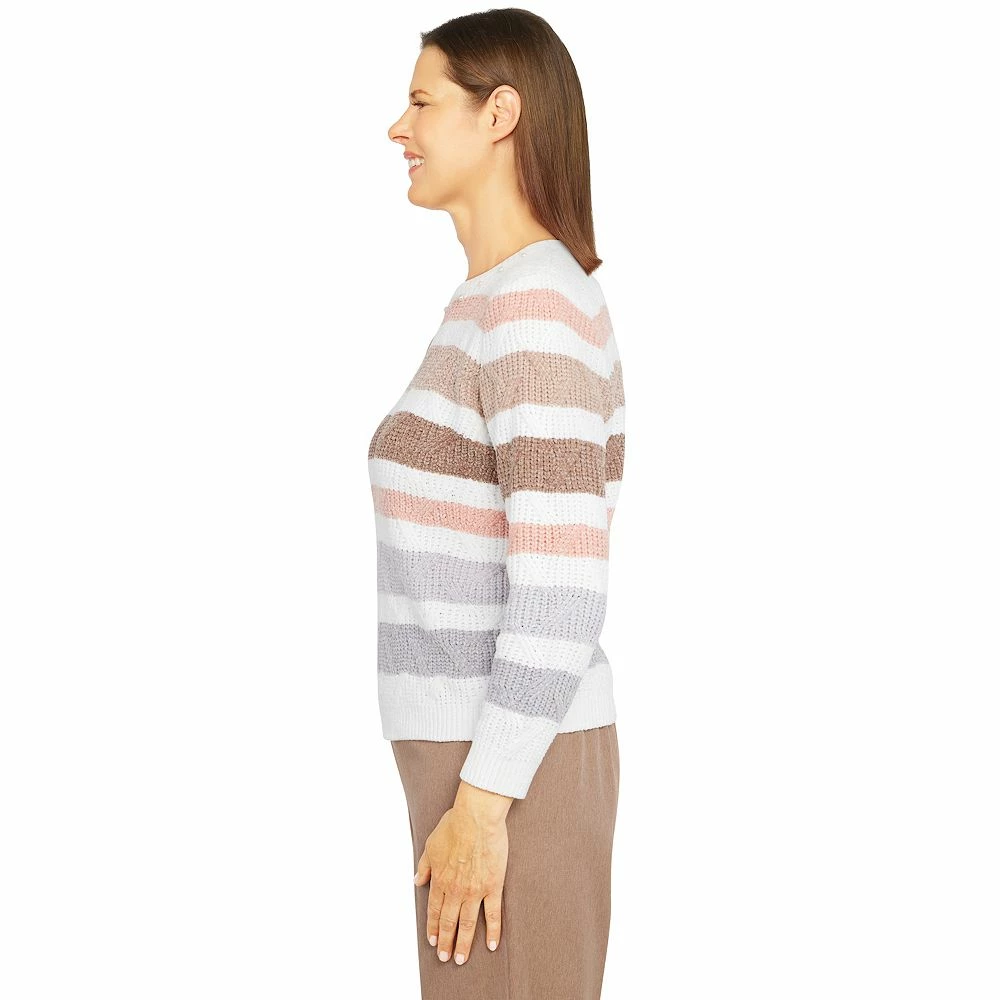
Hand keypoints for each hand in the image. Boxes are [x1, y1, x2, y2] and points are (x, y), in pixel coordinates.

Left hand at [413, 781, 512, 964]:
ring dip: (464, 943)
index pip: (434, 910)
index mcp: (440, 879)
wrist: (476, 817)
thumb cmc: (455, 825)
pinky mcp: (493, 885)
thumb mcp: (431, 844)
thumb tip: (417, 880)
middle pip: (449, 921)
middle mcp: (456, 889)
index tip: (433, 941)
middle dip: (446, 941)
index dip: (433, 927)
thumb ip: (424, 866)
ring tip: (461, 958)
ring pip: (468, 923)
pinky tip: (490, 944)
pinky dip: (492, 931)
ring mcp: (475, 890)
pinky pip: (493, 913)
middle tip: (445, 957)